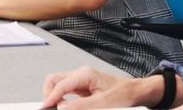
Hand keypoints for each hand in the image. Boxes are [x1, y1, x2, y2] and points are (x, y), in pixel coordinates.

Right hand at [41, 67, 157, 108]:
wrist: (137, 93)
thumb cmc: (124, 94)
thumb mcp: (103, 102)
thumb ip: (81, 106)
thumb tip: (62, 108)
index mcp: (84, 74)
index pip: (59, 85)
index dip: (50, 98)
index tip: (45, 108)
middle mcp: (81, 75)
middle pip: (54, 81)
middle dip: (50, 94)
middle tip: (51, 108)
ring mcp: (81, 81)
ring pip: (59, 86)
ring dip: (55, 97)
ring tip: (58, 109)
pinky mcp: (84, 89)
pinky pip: (66, 92)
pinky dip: (62, 100)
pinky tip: (66, 107)